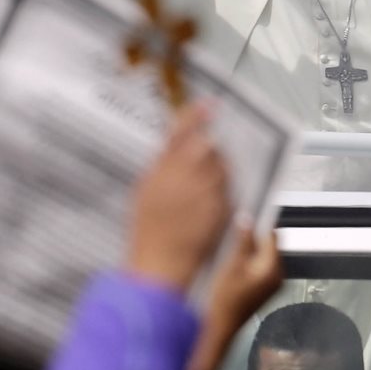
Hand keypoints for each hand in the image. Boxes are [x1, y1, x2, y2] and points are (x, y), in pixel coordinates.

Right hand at [128, 101, 231, 291]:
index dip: (196, 115)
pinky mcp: (220, 208)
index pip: (180, 132)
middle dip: (209, 150)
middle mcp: (186, 175)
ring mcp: (206, 192)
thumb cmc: (146, 231)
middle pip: (207, 148)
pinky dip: (222, 191)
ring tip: (203, 186)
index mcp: (162, 168)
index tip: (209, 104)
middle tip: (205, 157)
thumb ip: (160, 166)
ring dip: (218, 170)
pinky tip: (209, 202)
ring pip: (221, 168)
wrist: (160, 265)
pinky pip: (226, 190)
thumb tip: (174, 147)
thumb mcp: (143, 191)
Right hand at [204, 227, 281, 337]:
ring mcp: (272, 284)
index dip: (259, 225)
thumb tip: (247, 221)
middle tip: (234, 236)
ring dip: (249, 250)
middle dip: (253, 239)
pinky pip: (260, 267)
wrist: (221, 326)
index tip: (247, 217)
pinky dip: (249, 262)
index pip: (272, 236)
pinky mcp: (265, 288)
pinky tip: (234, 266)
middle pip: (269, 245)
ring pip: (263, 255)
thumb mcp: (232, 264)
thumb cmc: (225, 300)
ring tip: (231, 253)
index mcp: (273, 268)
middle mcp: (278, 276)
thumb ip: (243, 241)